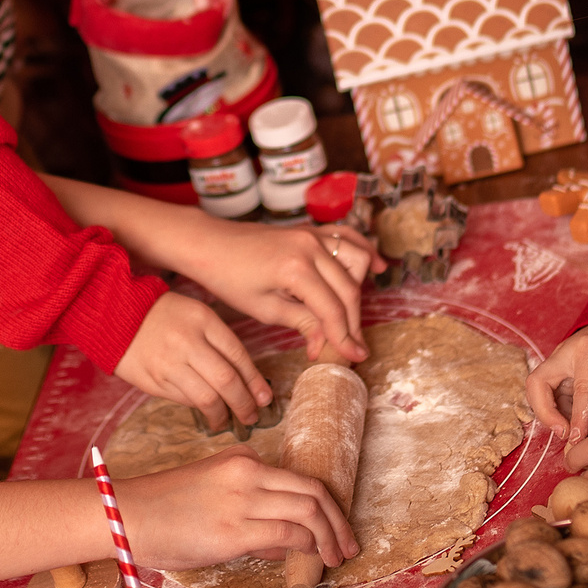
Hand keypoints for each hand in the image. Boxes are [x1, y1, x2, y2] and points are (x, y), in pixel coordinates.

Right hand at [113, 446, 358, 571]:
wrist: (126, 515)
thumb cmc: (163, 510)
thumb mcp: (213, 496)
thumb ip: (251, 514)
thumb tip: (286, 541)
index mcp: (242, 461)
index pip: (301, 479)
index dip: (328, 505)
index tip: (338, 527)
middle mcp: (248, 474)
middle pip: (315, 491)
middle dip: (339, 522)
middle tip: (348, 546)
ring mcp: (242, 501)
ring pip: (308, 511)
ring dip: (328, 538)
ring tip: (334, 557)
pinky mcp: (234, 531)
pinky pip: (287, 534)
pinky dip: (305, 546)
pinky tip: (308, 558)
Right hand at [114, 292, 270, 426]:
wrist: (115, 315)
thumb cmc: (164, 314)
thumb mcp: (196, 314)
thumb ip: (219, 341)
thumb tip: (246, 377)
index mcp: (203, 321)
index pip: (238, 356)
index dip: (255, 381)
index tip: (265, 397)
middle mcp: (187, 342)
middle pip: (226, 380)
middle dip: (244, 403)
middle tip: (252, 415)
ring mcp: (169, 364)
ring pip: (206, 398)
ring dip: (223, 414)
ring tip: (230, 419)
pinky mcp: (154, 381)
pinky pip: (185, 400)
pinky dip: (200, 409)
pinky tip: (208, 411)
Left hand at [175, 217, 375, 362]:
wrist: (209, 244)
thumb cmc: (228, 278)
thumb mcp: (264, 308)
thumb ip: (302, 322)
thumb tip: (327, 343)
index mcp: (295, 268)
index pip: (332, 309)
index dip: (344, 337)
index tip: (353, 357)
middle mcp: (309, 246)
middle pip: (348, 289)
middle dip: (353, 321)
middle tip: (352, 347)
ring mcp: (312, 234)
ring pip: (356, 259)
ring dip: (359, 288)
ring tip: (350, 315)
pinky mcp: (310, 230)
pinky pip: (347, 236)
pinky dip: (364, 250)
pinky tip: (377, 267)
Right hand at [526, 321, 587, 440]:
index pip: (581, 387)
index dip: (579, 415)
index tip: (579, 437)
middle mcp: (563, 354)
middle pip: (537, 383)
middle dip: (545, 413)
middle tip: (563, 433)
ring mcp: (555, 362)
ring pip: (535, 390)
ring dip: (547, 415)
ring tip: (568, 432)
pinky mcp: (553, 373)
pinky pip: (545, 395)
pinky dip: (552, 412)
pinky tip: (568, 423)